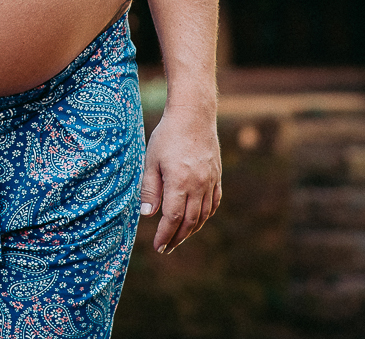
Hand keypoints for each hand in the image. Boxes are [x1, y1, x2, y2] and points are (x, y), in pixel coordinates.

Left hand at [139, 103, 221, 253]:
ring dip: (191, 230)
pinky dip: (205, 216)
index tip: (158, 247)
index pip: (173, 218)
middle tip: (166, 248)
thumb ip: (149, 188)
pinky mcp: (217, 176)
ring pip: (203, 215)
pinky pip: (213, 203)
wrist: (194, 116)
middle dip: (177, 238)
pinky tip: (197, 220)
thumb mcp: (151, 160)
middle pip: (190, 222)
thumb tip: (147, 215)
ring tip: (178, 237)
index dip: (165, 235)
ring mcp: (210, 182)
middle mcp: (198, 186)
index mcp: (180, 182)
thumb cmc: (167, 136)